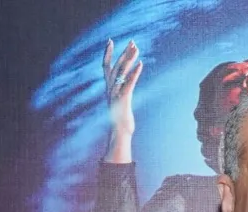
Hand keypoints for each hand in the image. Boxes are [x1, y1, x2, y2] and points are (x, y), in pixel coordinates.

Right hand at [101, 39, 142, 162]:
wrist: (118, 133)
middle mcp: (110, 88)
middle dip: (124, 52)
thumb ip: (120, 96)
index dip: (107, 53)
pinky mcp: (123, 98)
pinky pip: (129, 83)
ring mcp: (116, 93)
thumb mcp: (120, 104)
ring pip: (121, 71)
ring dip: (129, 58)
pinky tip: (141, 64)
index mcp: (109, 88)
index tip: (110, 41)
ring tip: (136, 48)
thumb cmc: (120, 121)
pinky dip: (135, 73)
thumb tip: (122, 92)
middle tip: (132, 42)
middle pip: (116, 65)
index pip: (106, 66)